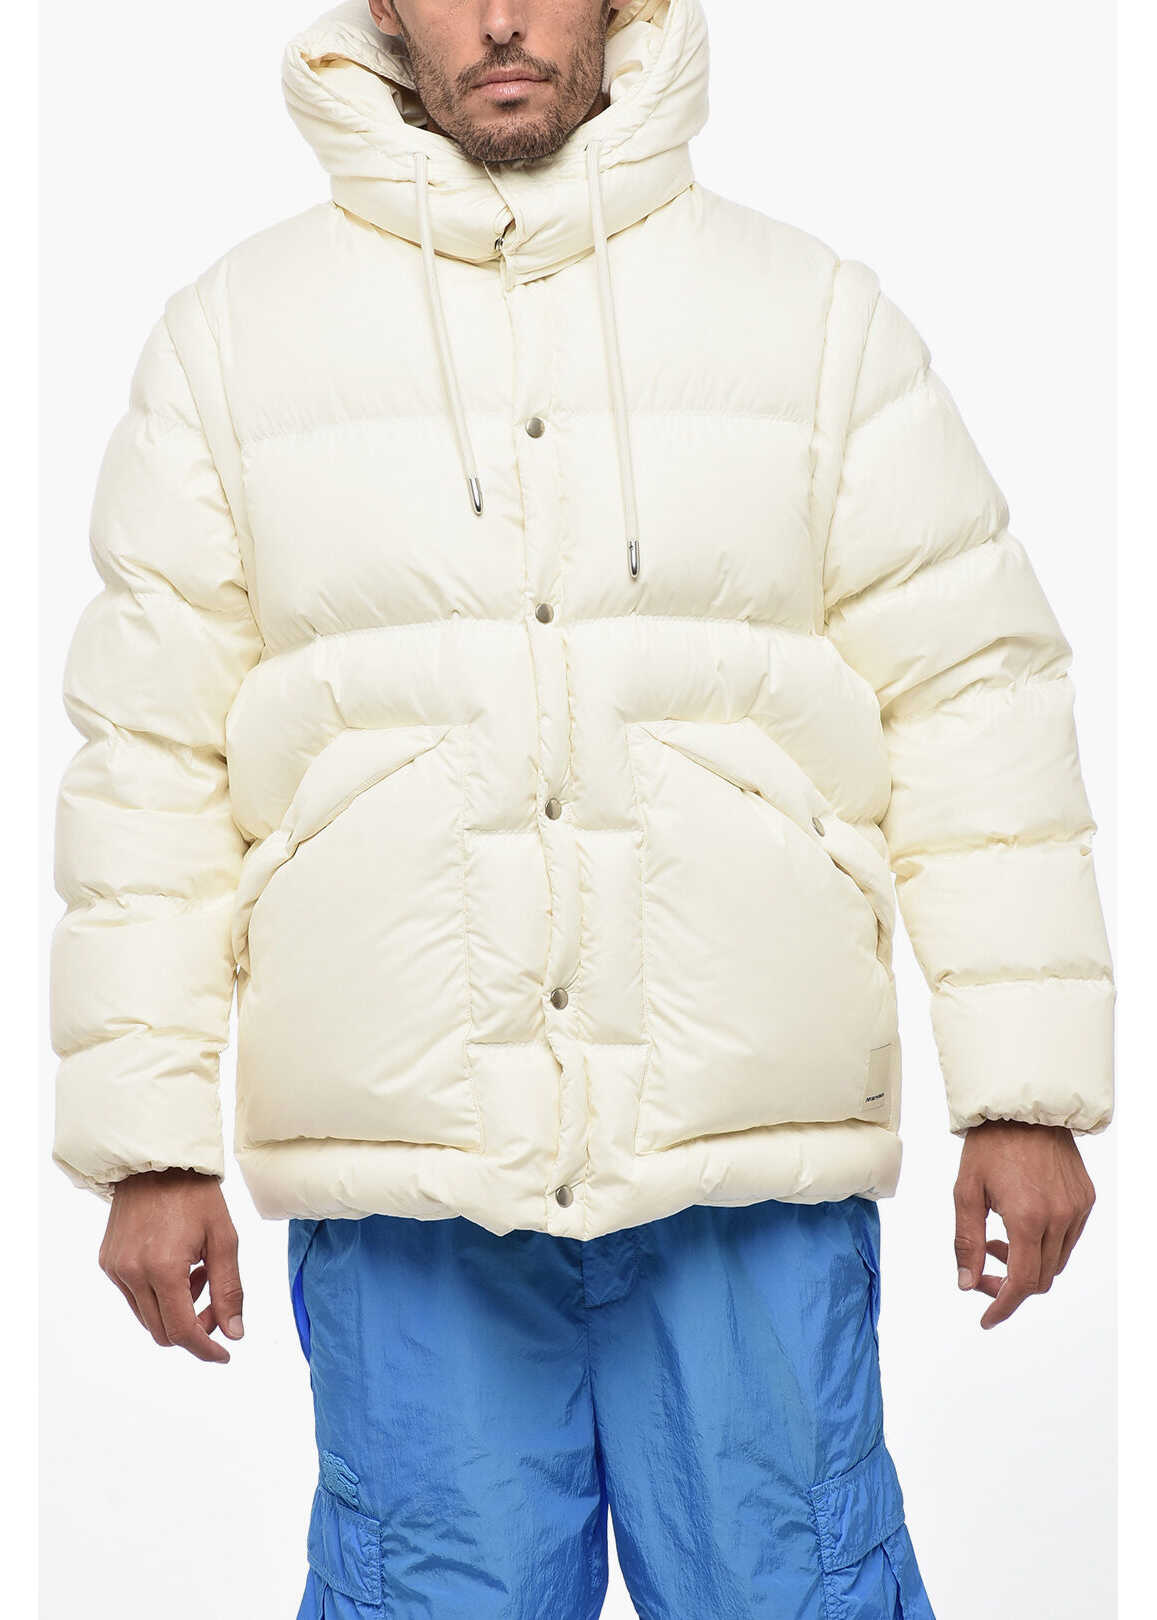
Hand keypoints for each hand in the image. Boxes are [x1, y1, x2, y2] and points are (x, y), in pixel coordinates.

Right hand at [99, 1169, 244, 1362]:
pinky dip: (159, 1296)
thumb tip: (233, 1333)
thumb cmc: (196, 1195)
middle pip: (162, 1331)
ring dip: (176, 1311)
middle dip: (194, 1329)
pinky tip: (178, 1268)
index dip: (205, 1349)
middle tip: (217, 1306)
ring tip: (198, 1276)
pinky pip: (134, 1297)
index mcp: (163, 1268)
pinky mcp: (108, 1262)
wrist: (157, 1161)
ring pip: (147, 1318)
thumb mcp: (224, 1239)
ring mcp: (115, 1268)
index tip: (224, 1354)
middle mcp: (131, 1273)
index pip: (182, 1330)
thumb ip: (229, 1290)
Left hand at [953, 1120, 1095, 1329]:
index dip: (1002, 1305)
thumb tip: (967, 1283)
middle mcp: (1059, 1218)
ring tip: (997, 1241)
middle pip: (1039, 1278)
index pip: (1021, 1283)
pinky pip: (1067, 1239)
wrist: (1022, 1108)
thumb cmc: (989, 1145)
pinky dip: (1044, 1245)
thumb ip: (966, 1242)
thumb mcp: (965, 1192)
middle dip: (1009, 1285)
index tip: (987, 1318)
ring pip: (1055, 1262)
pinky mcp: (1085, 1199)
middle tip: (981, 1270)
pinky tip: (1019, 1226)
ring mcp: (1076, 1209)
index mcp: (1027, 1218)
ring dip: (1026, 1265)